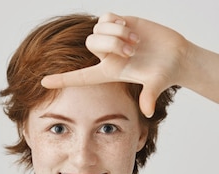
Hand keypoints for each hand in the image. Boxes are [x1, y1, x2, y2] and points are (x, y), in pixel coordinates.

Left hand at [41, 12, 188, 117]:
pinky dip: (116, 21)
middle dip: (112, 44)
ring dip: (117, 33)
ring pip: (97, 29)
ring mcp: (112, 39)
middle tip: (131, 51)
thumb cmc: (165, 72)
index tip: (43, 82)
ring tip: (135, 41)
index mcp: (110, 72)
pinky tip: (129, 28)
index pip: (80, 77)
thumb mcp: (157, 84)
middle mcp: (107, 56)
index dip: (62, 79)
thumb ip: (150, 95)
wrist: (175, 55)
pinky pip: (105, 17)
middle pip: (91, 44)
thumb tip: (148, 111)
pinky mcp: (120, 24)